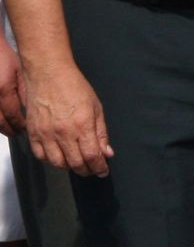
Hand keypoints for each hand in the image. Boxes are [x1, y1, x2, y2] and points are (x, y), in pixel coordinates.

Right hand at [0, 43, 24, 137]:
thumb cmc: (3, 57)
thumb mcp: (20, 71)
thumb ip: (25, 90)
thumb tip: (32, 107)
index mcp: (4, 89)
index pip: (14, 115)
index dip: (20, 124)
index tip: (26, 128)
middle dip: (10, 130)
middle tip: (18, 133)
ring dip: (0, 128)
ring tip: (9, 131)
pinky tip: (0, 122)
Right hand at [24, 61, 111, 175]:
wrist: (49, 75)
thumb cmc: (75, 87)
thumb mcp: (97, 108)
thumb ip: (101, 133)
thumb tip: (107, 153)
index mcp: (82, 125)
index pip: (92, 156)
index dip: (99, 167)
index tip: (103, 171)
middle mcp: (63, 132)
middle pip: (75, 163)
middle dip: (86, 170)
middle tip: (92, 169)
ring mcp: (46, 134)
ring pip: (57, 163)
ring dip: (69, 167)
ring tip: (77, 164)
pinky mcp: (33, 132)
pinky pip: (40, 155)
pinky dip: (50, 160)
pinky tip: (59, 157)